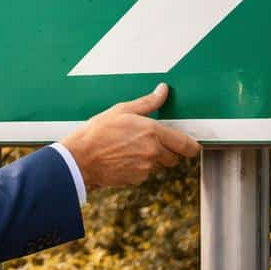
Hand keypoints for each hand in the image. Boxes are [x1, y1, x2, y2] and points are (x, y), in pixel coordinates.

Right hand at [60, 84, 200, 190]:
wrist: (78, 159)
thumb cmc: (96, 132)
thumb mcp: (121, 110)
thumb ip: (147, 102)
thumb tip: (163, 91)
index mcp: (153, 132)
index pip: (186, 145)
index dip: (191, 146)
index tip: (190, 146)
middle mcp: (153, 152)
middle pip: (174, 157)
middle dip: (166, 151)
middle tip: (148, 142)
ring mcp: (145, 168)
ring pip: (158, 165)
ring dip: (151, 159)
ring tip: (130, 149)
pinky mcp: (136, 179)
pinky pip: (144, 174)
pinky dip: (138, 168)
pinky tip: (122, 159)